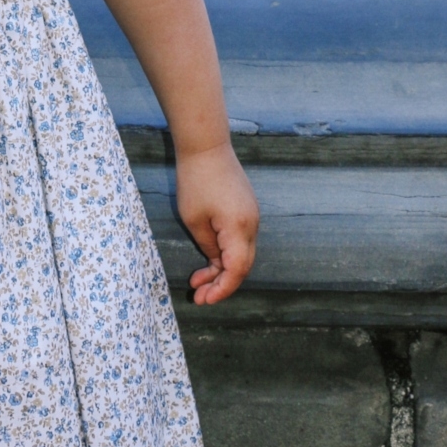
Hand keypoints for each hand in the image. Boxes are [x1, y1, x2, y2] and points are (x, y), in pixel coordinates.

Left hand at [174, 142, 258, 305]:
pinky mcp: (246, 210)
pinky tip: (208, 261)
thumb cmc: (196, 180)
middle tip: (199, 296)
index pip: (237, 270)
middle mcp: (252, 225)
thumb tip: (216, 262)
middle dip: (221, 284)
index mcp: (239, 228)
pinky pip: (240, 240)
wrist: (207, 147)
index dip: (222, 289)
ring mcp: (252, 217)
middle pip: (242, 266)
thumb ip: (208, 246)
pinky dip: (226, 254)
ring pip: (242, 254)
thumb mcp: (194, 219)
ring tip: (198, 281)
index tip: (204, 300)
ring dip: (222, 270)